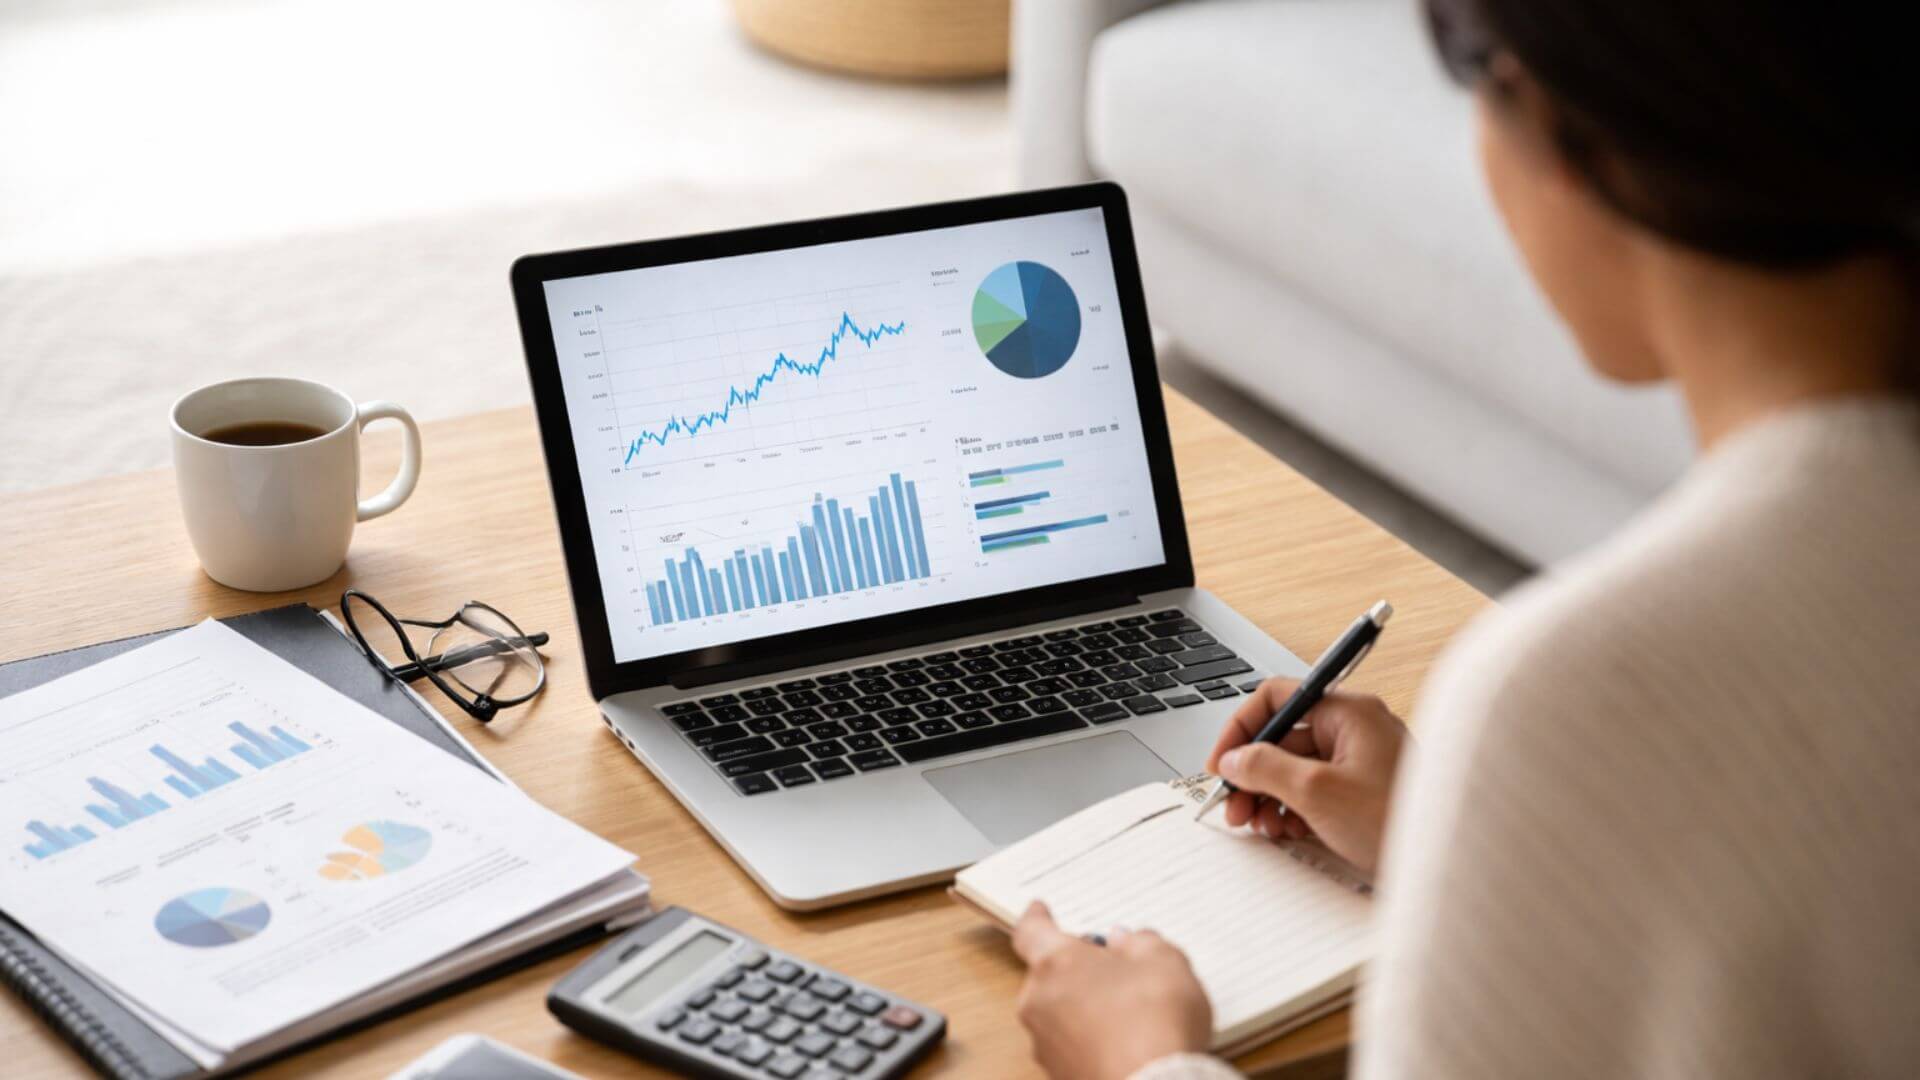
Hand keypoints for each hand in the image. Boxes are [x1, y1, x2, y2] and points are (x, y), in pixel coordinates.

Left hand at [1012, 901, 1211, 1079]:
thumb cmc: (1154, 1024)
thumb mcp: (1164, 962)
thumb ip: (1141, 943)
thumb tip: (1127, 942)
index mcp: (1055, 963)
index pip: (1030, 931)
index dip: (1037, 918)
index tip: (1039, 910)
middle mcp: (1039, 1003)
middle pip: (1049, 974)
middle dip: (1077, 968)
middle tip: (1114, 967)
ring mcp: (1045, 1045)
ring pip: (1059, 1012)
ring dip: (1084, 1006)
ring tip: (1130, 1012)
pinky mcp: (1059, 1075)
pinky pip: (1071, 1045)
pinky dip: (1091, 1039)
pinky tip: (1126, 1042)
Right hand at [1205, 679, 1409, 876]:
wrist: (1448, 868)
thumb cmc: (1397, 822)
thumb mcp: (1318, 793)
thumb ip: (1267, 768)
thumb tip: (1236, 759)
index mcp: (1349, 713)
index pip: (1279, 697)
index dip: (1243, 728)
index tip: (1223, 762)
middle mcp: (1355, 730)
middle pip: (1284, 737)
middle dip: (1253, 772)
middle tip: (1234, 805)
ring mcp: (1360, 761)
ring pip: (1295, 767)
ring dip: (1268, 794)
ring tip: (1258, 825)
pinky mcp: (1363, 791)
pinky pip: (1314, 789)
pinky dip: (1292, 808)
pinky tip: (1285, 831)